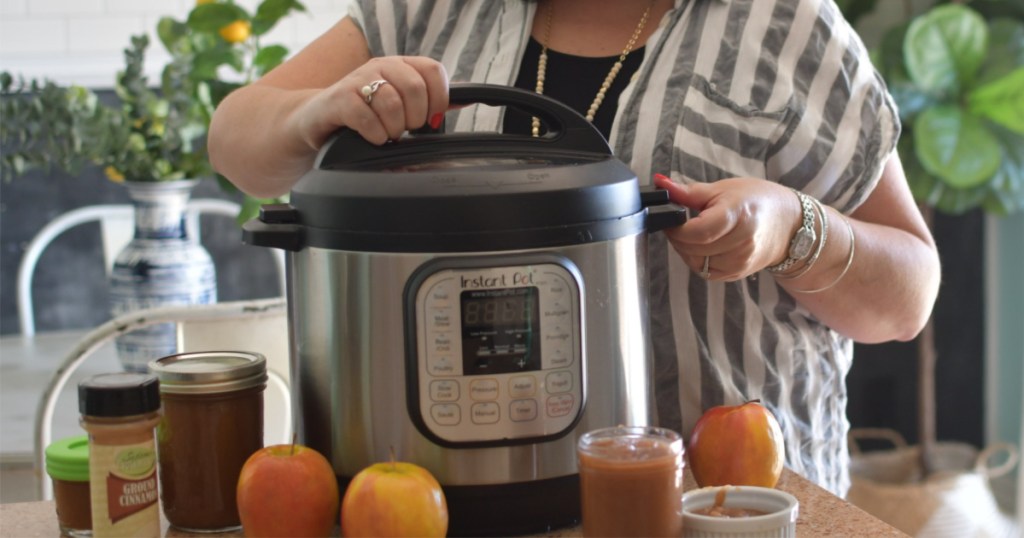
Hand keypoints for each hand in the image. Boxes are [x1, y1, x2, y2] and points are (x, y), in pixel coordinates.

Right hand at [292, 56, 448, 149]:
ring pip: (392, 104)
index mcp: (399, 65)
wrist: (318, 120)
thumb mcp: (399, 104)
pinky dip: (375, 135)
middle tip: (403, 129)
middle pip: (415, 88)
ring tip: (385, 134)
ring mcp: (357, 80)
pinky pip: (367, 118)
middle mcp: (379, 65)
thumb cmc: (364, 114)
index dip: (438, 98)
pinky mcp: (339, 99)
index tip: (431, 119)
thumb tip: (465, 100)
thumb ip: (430, 101)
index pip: (433, 70)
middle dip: (415, 119)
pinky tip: (372, 138)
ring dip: (393, 129)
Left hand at [652, 175, 799, 280]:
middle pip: (694, 248)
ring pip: (696, 262)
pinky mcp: (737, 273)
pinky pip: (705, 271)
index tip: (669, 220)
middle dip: (678, 238)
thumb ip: (689, 192)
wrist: (787, 224)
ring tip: (691, 233)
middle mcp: (742, 243)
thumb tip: (660, 183)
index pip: (698, 232)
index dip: (676, 229)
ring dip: (686, 249)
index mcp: (738, 215)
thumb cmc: (756, 201)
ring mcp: (740, 261)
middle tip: (677, 225)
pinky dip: (696, 259)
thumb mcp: (723, 189)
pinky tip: (701, 246)